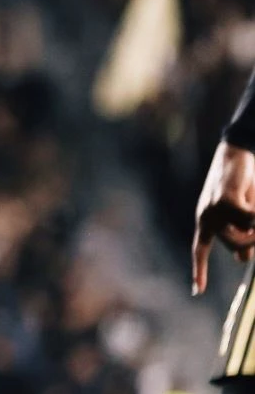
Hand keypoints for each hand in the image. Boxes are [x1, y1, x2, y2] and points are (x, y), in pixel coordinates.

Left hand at [193, 140, 254, 293]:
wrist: (237, 153)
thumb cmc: (240, 183)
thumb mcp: (239, 212)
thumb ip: (239, 233)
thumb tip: (241, 260)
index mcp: (206, 220)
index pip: (200, 250)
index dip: (199, 270)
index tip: (196, 291)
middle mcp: (206, 216)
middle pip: (234, 246)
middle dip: (252, 241)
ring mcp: (214, 209)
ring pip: (243, 235)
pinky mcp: (226, 200)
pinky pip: (250, 219)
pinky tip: (254, 201)